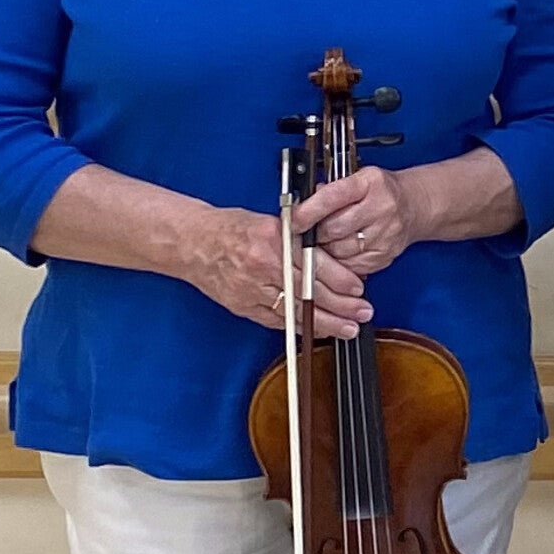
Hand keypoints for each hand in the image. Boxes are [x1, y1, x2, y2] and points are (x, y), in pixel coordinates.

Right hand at [188, 207, 371, 341]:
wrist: (191, 242)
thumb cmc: (232, 229)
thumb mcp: (272, 222)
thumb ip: (300, 239)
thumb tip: (335, 259)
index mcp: (274, 240)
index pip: (315, 263)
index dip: (340, 279)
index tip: (358, 287)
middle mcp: (264, 265)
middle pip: (310, 291)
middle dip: (341, 306)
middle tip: (362, 313)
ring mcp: (253, 289)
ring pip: (296, 311)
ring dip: (325, 323)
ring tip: (347, 329)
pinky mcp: (245, 306)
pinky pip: (278, 321)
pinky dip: (300, 327)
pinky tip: (317, 331)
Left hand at [294, 165, 419, 274]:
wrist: (414, 206)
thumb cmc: (382, 191)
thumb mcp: (358, 178)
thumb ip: (330, 190)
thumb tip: (303, 207)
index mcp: (370, 183)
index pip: (332, 198)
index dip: (308, 212)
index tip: (293, 220)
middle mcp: (381, 208)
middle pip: (334, 228)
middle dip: (316, 233)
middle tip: (308, 232)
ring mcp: (385, 234)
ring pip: (340, 250)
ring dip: (326, 249)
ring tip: (325, 241)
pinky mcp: (384, 255)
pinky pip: (351, 265)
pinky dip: (340, 261)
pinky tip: (339, 252)